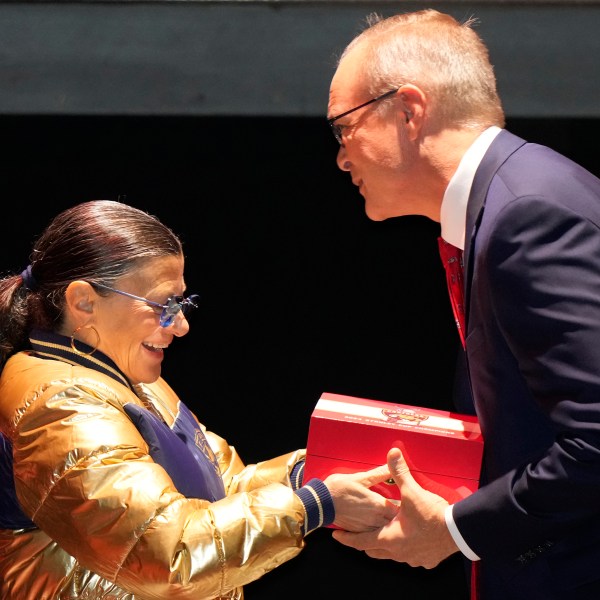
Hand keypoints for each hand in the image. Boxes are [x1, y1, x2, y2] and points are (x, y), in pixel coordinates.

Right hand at [324, 464, 398, 531]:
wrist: (320, 503)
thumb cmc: (339, 488)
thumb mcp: (359, 478)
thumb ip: (377, 474)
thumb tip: (390, 466)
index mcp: (378, 505)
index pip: (399, 509)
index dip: (404, 507)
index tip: (406, 503)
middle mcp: (375, 519)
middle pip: (394, 522)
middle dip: (398, 517)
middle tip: (401, 513)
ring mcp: (367, 528)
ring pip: (384, 530)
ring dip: (388, 525)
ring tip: (390, 520)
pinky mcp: (358, 533)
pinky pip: (372, 535)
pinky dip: (377, 532)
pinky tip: (376, 527)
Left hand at [331, 447, 459, 567]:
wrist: (458, 532)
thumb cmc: (432, 514)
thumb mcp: (411, 491)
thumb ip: (398, 472)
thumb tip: (392, 452)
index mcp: (389, 538)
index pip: (360, 542)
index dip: (347, 538)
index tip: (336, 535)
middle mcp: (398, 553)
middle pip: (374, 551)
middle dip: (365, 542)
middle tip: (359, 533)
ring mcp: (413, 560)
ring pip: (393, 555)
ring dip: (386, 544)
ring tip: (384, 532)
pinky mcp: (426, 561)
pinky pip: (410, 557)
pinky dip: (406, 548)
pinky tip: (409, 537)